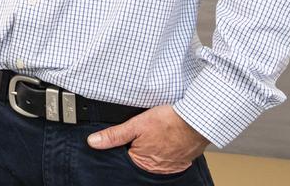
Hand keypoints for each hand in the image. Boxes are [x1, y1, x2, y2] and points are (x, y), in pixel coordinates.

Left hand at [88, 104, 208, 174]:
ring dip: (155, 147)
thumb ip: (114, 135)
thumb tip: (93, 142)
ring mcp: (171, 166)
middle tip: (150, 132)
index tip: (132, 135)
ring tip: (159, 133)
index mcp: (142, 162)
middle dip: (141, 145)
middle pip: (141, 157)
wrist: (197, 120)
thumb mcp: (135, 125)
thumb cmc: (168, 121)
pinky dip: (168, 148)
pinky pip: (171, 156)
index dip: (126, 144)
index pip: (126, 156)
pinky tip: (169, 138)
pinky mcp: (183, 161)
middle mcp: (157, 169)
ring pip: (156, 157)